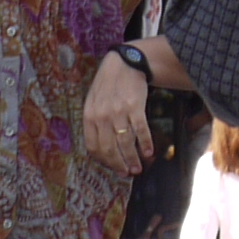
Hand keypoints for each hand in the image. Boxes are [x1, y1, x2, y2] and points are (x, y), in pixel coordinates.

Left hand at [80, 52, 155, 173]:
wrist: (123, 65)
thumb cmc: (108, 85)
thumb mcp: (93, 102)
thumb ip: (95, 122)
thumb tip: (102, 144)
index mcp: (89, 117)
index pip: (93, 146)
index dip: (103, 160)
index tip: (112, 167)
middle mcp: (102, 117)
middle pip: (109, 148)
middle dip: (119, 164)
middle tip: (127, 173)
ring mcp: (119, 112)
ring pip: (125, 143)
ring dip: (133, 158)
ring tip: (138, 168)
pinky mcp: (135, 107)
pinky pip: (140, 130)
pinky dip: (145, 143)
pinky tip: (149, 151)